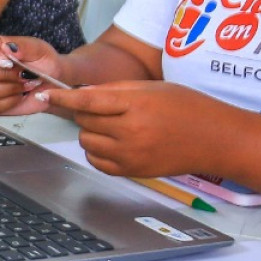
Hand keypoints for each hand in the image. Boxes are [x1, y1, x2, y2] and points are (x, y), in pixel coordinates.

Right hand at [0, 34, 68, 114]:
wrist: (52, 85)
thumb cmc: (44, 63)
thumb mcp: (39, 49)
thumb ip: (23, 46)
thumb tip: (6, 48)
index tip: (7, 62)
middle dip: (3, 75)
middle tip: (24, 75)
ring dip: (8, 89)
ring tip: (25, 85)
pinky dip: (8, 103)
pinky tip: (19, 97)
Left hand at [43, 82, 235, 177]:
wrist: (215, 139)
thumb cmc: (188, 107)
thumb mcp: (152, 87)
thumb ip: (115, 91)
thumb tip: (81, 94)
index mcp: (136, 105)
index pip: (87, 101)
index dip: (62, 97)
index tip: (44, 94)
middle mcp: (131, 132)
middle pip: (84, 121)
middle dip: (86, 112)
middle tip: (106, 108)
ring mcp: (131, 156)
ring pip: (86, 142)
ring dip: (91, 131)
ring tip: (115, 125)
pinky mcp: (132, 172)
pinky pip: (97, 161)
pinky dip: (98, 150)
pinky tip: (115, 142)